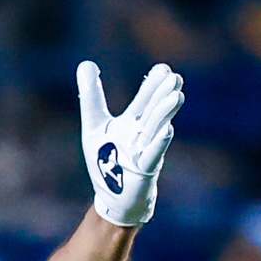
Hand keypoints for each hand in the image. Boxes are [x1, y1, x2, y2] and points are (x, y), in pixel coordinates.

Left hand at [78, 61, 182, 227]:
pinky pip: (152, 154)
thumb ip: (91, 96)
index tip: (163, 69)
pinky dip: (158, 142)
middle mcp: (142, 134)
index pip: (145, 100)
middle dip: (161, 95)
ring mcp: (145, 151)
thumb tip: (85, 63)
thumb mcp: (95, 125)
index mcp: (133, 122)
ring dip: (164, 113)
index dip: (153, 85)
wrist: (112, 198)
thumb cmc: (106, 161)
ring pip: (156, 128)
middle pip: (153, 110)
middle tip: (173, 77)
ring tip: (176, 95)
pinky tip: (167, 129)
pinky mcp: (144, 170)